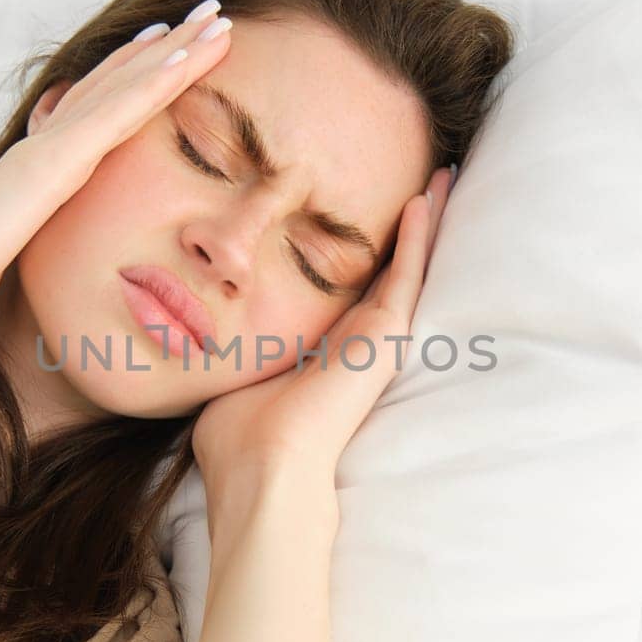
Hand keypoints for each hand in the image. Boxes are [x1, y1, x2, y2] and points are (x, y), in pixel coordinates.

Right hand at [0, 2, 234, 333]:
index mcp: (40, 165)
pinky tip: (186, 58)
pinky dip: (154, 84)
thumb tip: (18, 247)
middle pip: (117, 83)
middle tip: (210, 12)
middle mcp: (48, 144)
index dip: (134, 72)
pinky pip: (115, 116)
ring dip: (176, 52)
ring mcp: (52, 149)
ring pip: (125, 88)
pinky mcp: (54, 164)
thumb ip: (18, 235)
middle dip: (168, 46)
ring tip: (217, 20)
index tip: (168, 42)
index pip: (96, 108)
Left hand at [191, 163, 455, 513]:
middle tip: (429, 183)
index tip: (361, 221)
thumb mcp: (230, 379)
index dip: (356, 256)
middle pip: (387, 271)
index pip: (345, 293)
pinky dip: (422, 233)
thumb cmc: (237, 439)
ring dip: (428, 221)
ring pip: (410, 265)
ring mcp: (376, 338)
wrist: (263, 466)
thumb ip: (232, 355)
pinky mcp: (387, 334)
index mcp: (322, 354)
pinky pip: (409, 272)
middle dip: (407, 229)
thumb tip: (195, 337)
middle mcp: (355, 342)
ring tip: (446, 175)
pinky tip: (431, 194)